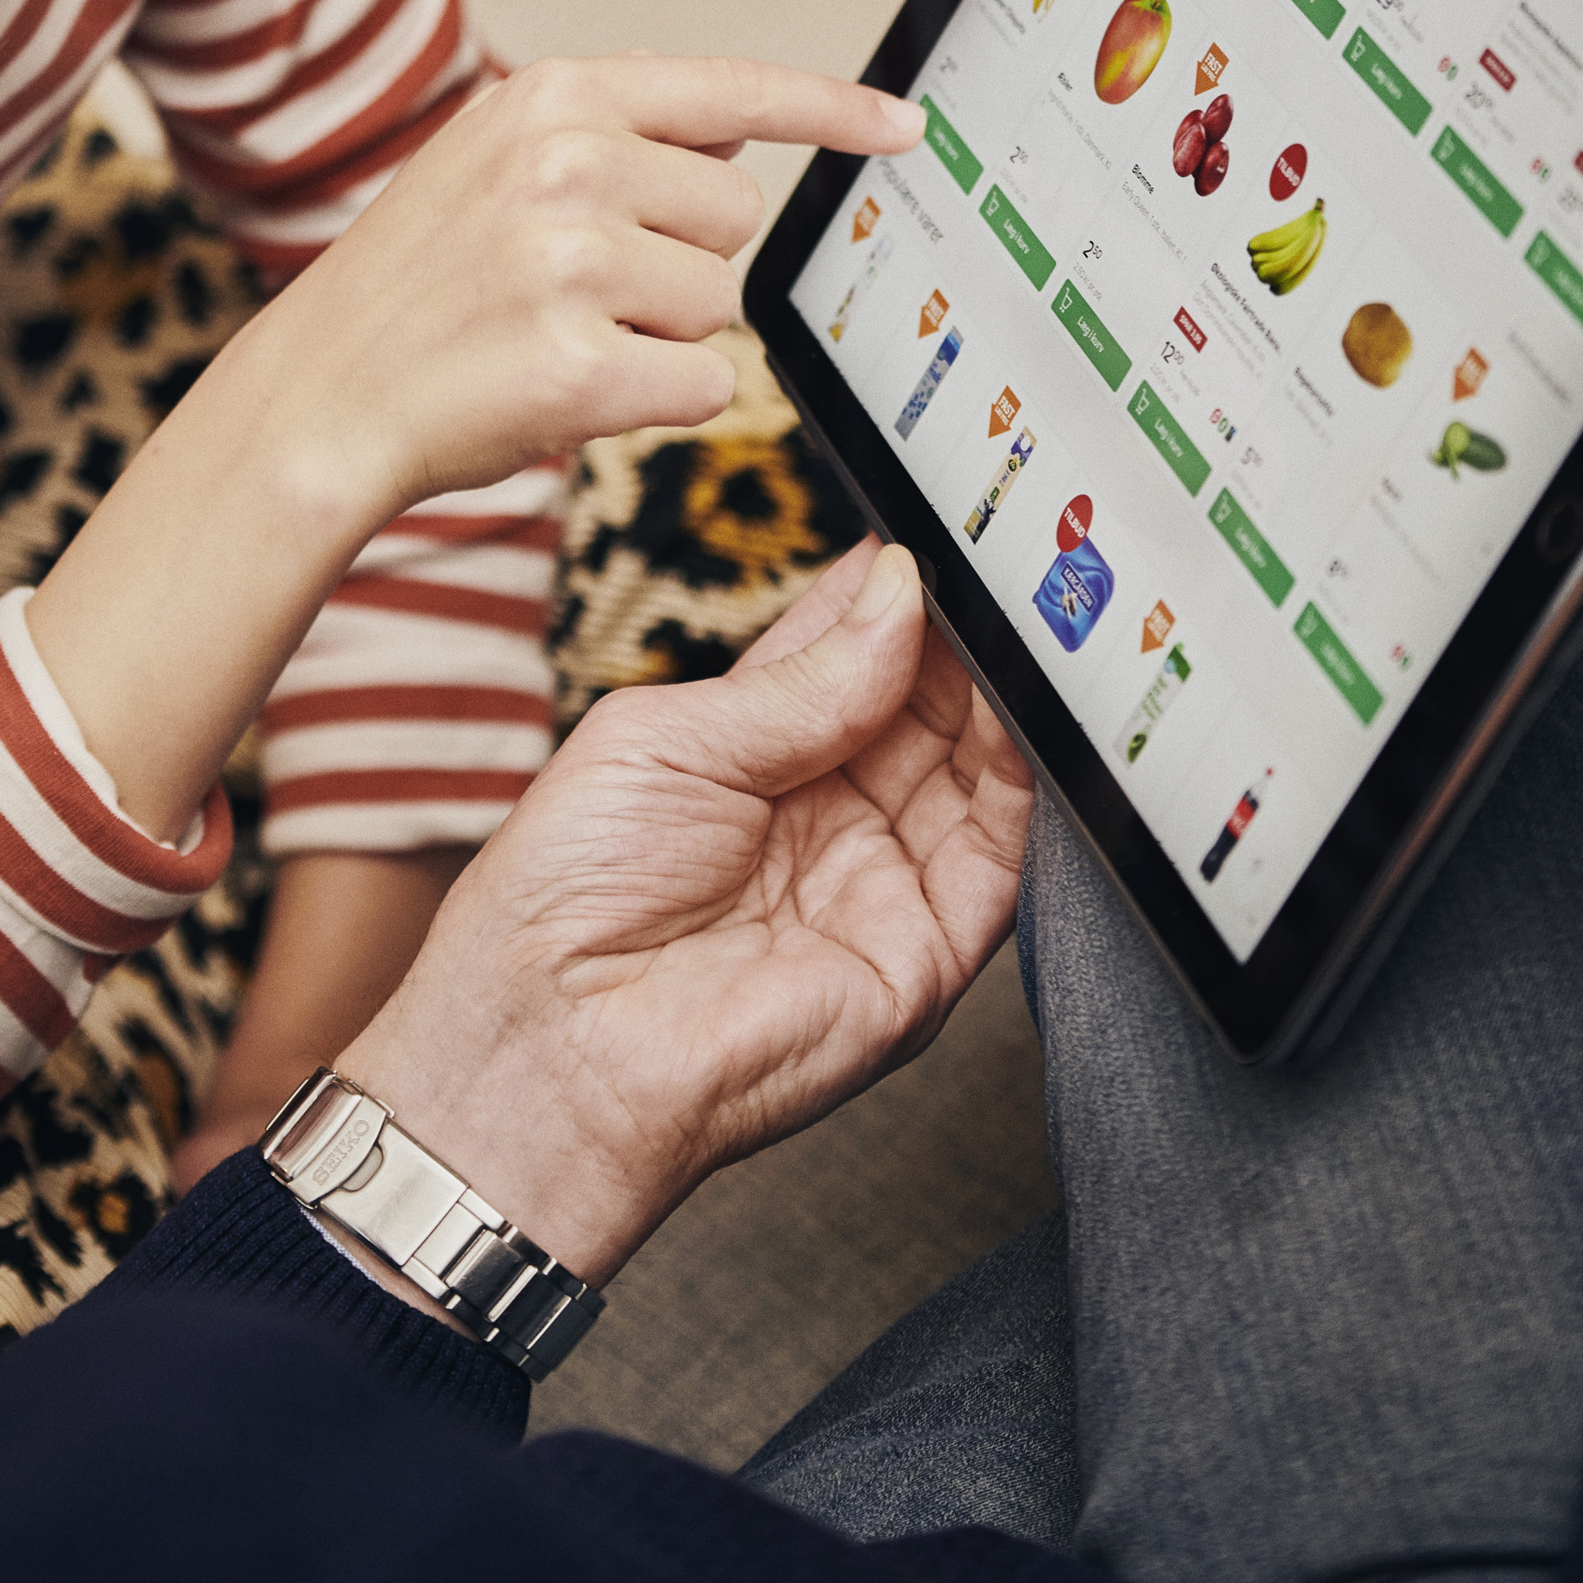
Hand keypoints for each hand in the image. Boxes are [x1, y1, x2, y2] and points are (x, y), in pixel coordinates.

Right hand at [273, 55, 924, 514]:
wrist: (317, 396)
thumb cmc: (416, 287)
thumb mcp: (490, 158)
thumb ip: (608, 130)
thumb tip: (733, 125)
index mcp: (552, 98)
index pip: (733, 89)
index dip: (834, 111)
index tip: (907, 125)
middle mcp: (566, 164)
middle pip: (736, 217)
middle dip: (679, 262)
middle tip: (576, 288)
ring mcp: (572, 263)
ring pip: (719, 306)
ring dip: (660, 337)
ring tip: (555, 335)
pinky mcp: (581, 366)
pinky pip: (702, 387)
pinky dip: (652, 405)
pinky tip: (563, 390)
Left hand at [340, 541, 1034, 1286]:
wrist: (555, 1049)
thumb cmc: (566, 898)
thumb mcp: (670, 740)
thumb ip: (800, 678)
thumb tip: (901, 593)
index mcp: (755, 751)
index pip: (855, 652)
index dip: (897, 594)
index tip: (940, 534)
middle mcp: (830, 812)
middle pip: (929, 704)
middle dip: (966, 633)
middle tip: (1002, 565)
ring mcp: (883, 879)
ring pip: (979, 767)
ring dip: (1007, 693)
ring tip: (1022, 621)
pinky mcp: (927, 951)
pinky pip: (1002, 855)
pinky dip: (1027, 778)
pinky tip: (1025, 711)